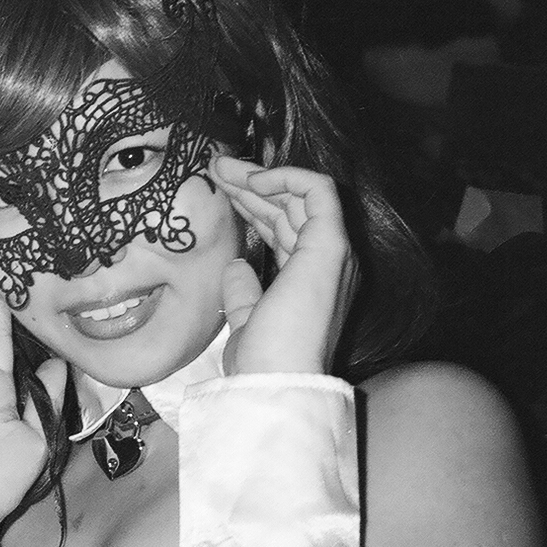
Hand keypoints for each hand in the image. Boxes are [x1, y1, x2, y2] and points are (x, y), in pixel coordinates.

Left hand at [210, 156, 357, 375]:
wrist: (274, 381)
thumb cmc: (261, 363)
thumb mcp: (248, 320)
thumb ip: (246, 293)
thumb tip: (236, 267)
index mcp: (309, 282)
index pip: (284, 231)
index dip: (254, 207)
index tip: (220, 192)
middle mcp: (328, 265)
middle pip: (290, 211)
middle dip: (252, 186)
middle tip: (214, 168)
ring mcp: (333, 254)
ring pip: (300, 197)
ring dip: (260, 176)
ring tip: (220, 165)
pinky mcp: (330, 245)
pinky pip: (319, 191)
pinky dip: (288, 176)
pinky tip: (253, 177)